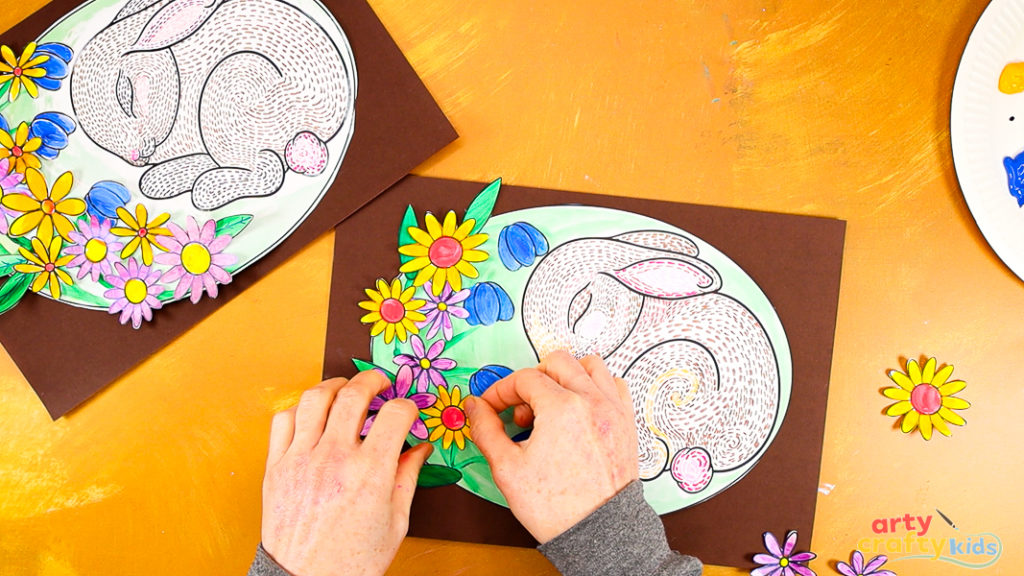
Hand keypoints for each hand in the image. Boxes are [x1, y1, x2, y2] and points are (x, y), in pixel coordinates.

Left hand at [260, 371, 431, 575]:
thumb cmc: (350, 561)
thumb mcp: (395, 522)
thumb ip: (408, 478)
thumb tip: (420, 450)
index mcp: (370, 473)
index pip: (394, 413)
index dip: (406, 405)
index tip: (406, 411)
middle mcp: (334, 459)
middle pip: (353, 393)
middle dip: (372, 379)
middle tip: (379, 382)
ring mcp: (301, 460)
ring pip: (314, 398)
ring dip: (334, 384)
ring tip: (344, 388)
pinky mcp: (276, 467)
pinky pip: (282, 421)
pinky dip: (299, 409)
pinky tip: (312, 416)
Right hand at [464, 351, 638, 543]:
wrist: (598, 532)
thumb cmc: (556, 507)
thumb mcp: (508, 469)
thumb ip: (486, 430)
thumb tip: (473, 406)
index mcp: (562, 408)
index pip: (523, 378)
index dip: (500, 391)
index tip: (491, 408)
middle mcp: (591, 400)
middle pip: (557, 362)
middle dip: (532, 380)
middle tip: (523, 413)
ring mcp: (613, 409)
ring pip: (590, 365)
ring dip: (566, 376)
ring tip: (552, 406)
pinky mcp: (626, 422)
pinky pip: (614, 384)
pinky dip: (595, 387)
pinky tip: (580, 410)